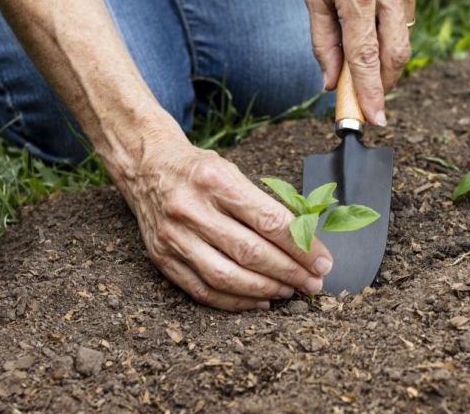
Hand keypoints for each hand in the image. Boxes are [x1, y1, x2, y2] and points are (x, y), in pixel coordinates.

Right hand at [115, 123, 332, 311]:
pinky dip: (235, 301)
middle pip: (250, 252)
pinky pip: (202, 290)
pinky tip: (259, 300)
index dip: (301, 247)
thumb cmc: (200, 170)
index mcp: (215, 180)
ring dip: (264, 289)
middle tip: (312, 283)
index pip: (269, 221)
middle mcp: (191, 208)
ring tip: (288, 292)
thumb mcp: (233, 171)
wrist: (147, 167)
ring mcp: (173, 236)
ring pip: (226, 276)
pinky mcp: (162, 258)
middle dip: (289, 272)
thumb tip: (307, 241)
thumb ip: (264, 204)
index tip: (322, 261)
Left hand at [299, 0, 425, 125]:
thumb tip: (332, 81)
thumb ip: (323, 40)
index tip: (375, 119)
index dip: (370, 92)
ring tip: (365, 52)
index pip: (365, 56)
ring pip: (404, 36)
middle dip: (385, 83)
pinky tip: (374, 11)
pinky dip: (391, 25)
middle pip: (396, 54)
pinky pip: (407, 13)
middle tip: (371, 98)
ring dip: (386, 54)